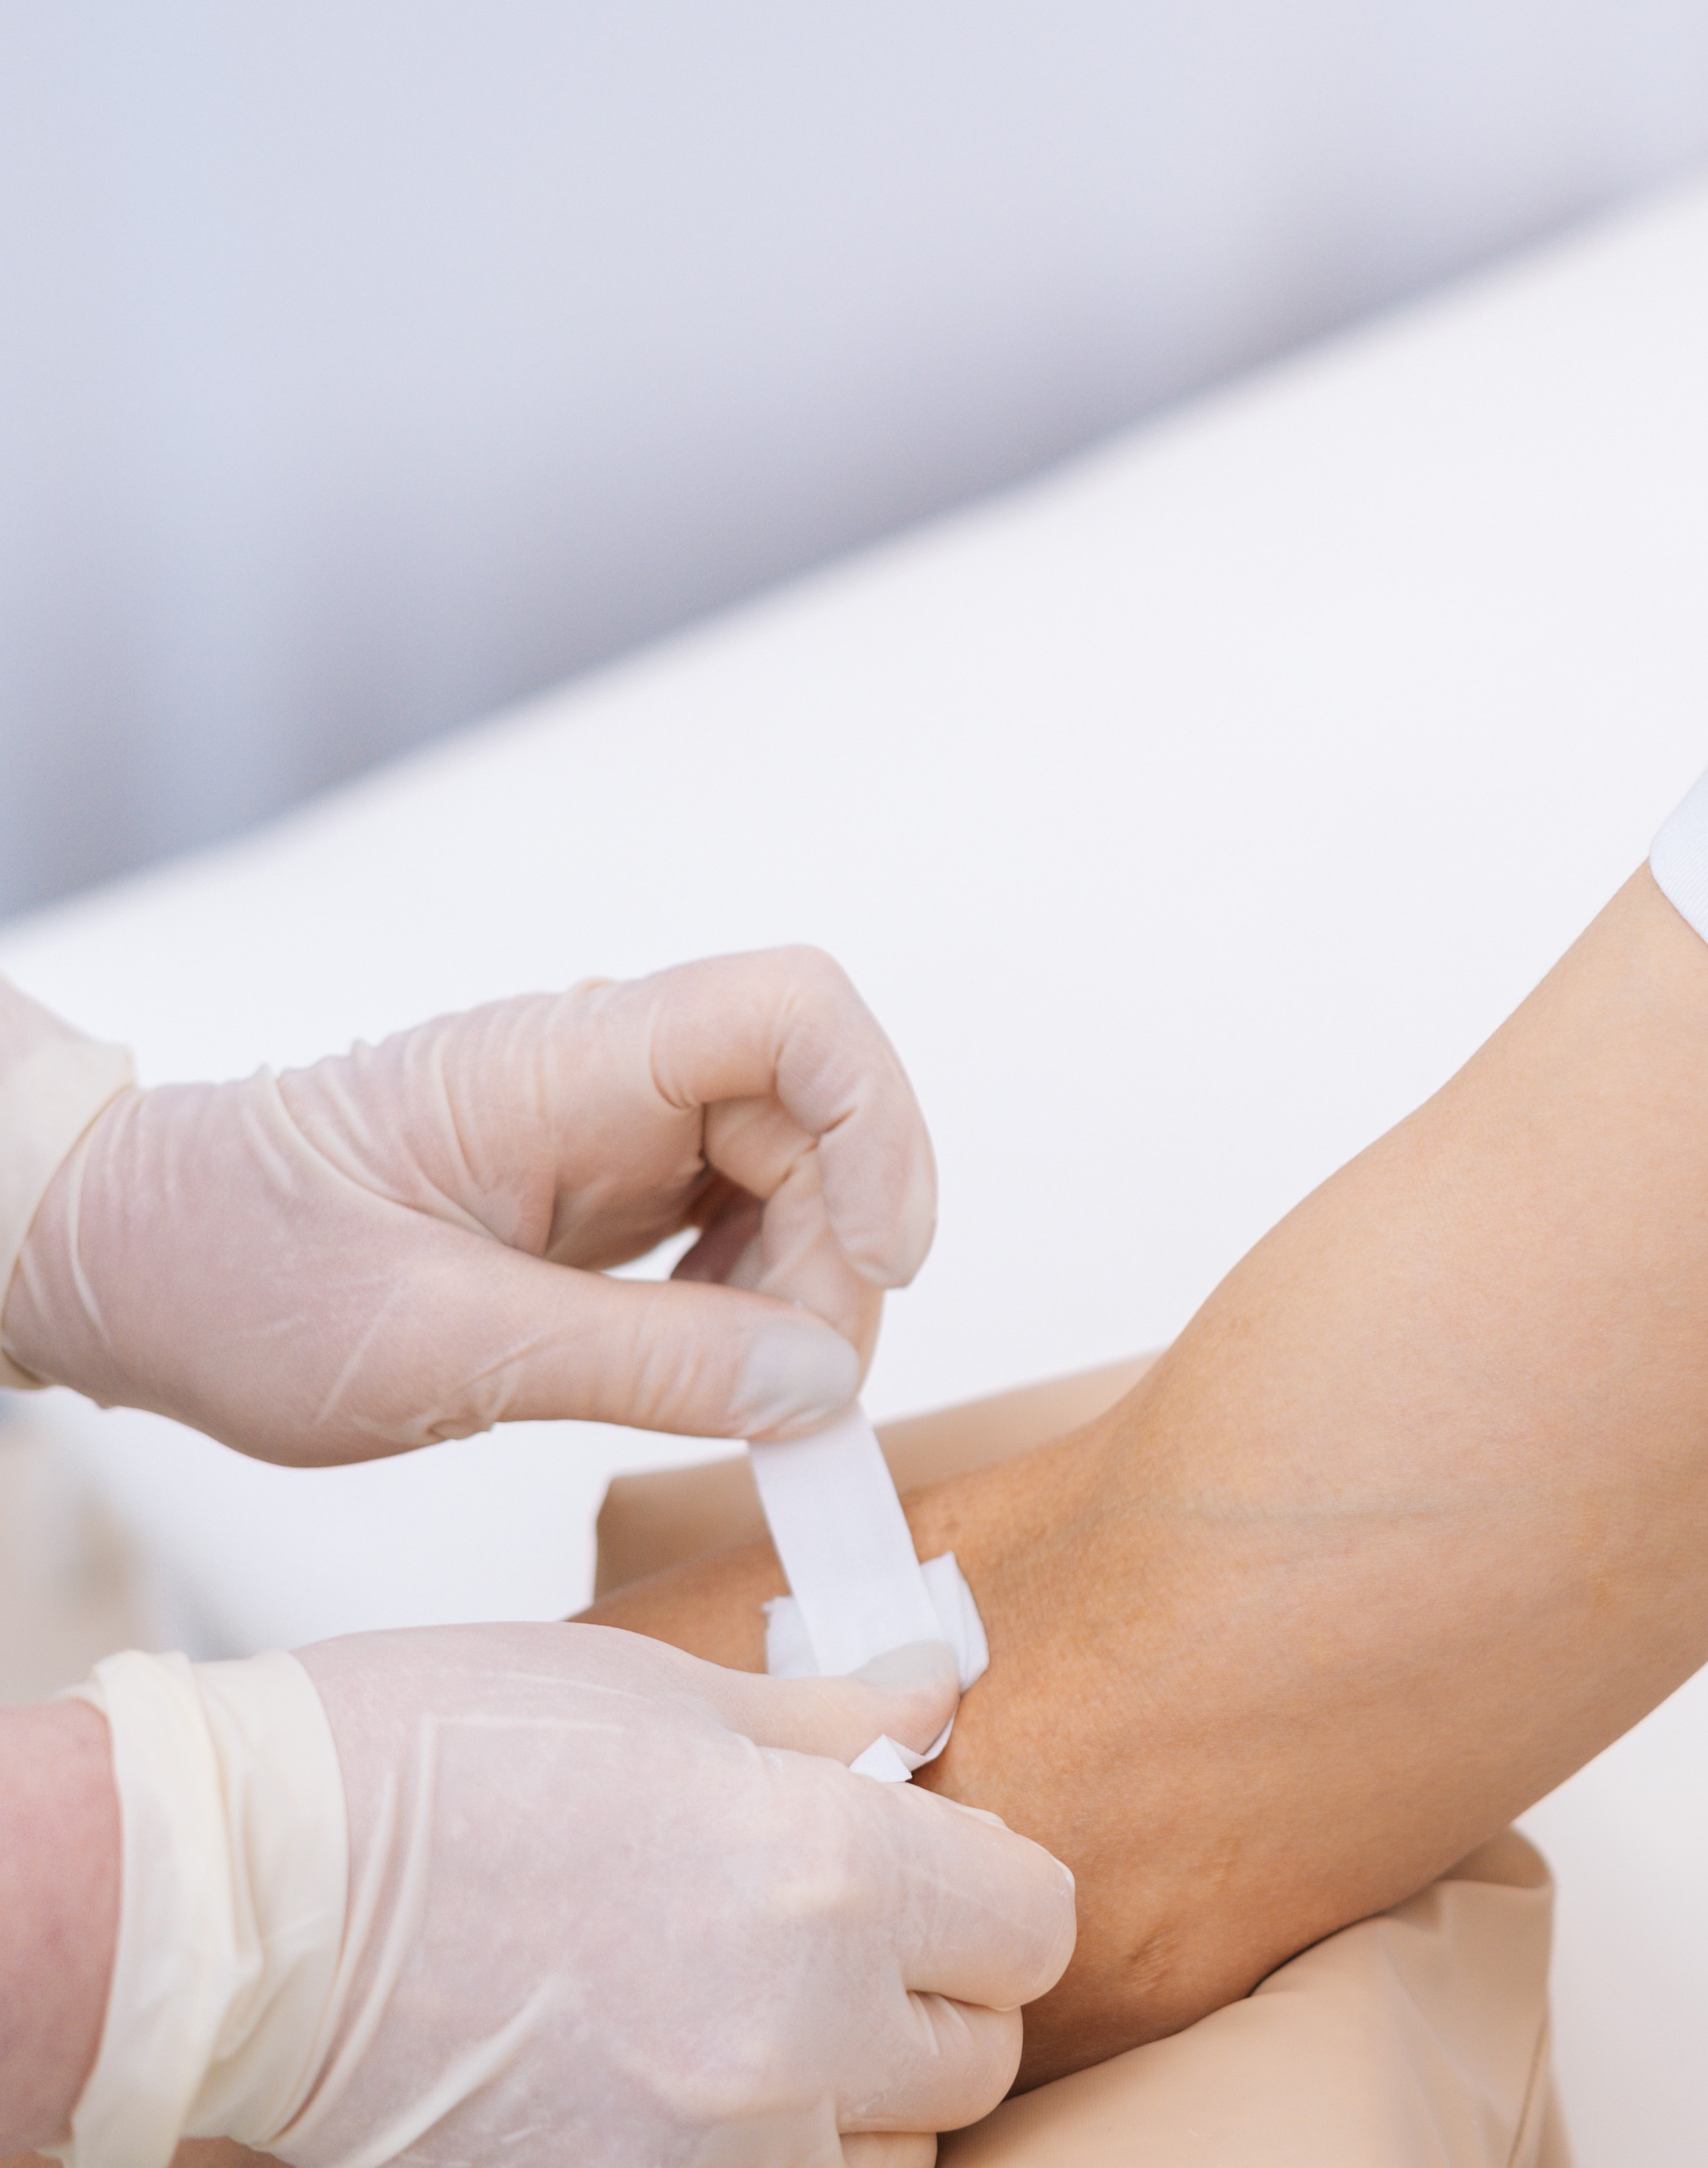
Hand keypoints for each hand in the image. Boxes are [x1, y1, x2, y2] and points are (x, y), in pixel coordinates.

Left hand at [1, 949, 933, 1463]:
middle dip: (840, 1253)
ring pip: (794, 1171)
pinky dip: (754, 1304)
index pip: (792, 1011)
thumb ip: (643, 1363)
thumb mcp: (433, 1351)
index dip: (878, 1121)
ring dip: (804, 1288)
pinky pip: (739, 1219)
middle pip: (816, 1113)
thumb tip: (823, 1382)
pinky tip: (705, 1369)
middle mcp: (608, 1071)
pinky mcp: (609, 1184)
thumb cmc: (238, 1275)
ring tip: (742, 1397)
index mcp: (562, 1066)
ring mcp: (614, 1124)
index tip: (883, 1261)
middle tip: (799, 1396)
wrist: (123, 1258)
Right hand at [272, 1624, 1070, 2167]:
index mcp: (826, 1871)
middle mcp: (795, 2036)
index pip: (1034, 1923)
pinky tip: (696, 2091)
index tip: (941, 1867)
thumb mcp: (663, 1692)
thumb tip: (931, 1695)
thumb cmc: (429, 1764)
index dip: (993, 1886)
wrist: (246, 1898)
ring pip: (888, 2163)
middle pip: (977, 2054)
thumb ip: (825, 1714)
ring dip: (856, 2103)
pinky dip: (769, 2160)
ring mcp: (707, 2160)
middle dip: (930, 1992)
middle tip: (843, 1937)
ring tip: (762, 2022)